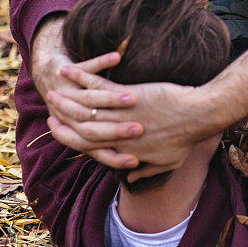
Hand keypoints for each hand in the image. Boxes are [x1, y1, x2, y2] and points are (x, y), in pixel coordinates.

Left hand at [31, 15, 139, 167]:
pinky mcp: (69, 71)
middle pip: (94, 128)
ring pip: (90, 98)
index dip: (115, 157)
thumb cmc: (72, 107)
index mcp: (80, 130)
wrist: (47, 75)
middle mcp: (72, 114)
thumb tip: (131, 175)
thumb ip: (114, 151)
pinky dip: (101, 62)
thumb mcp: (91, 129)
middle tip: (138, 131)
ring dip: (109, 100)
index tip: (134, 160)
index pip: (98, 149)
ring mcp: (69, 92)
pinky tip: (117, 57)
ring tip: (132, 98)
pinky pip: (88, 68)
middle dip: (117, 131)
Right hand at [48, 69, 204, 178]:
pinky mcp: (124, 95)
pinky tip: (68, 70)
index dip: (71, 140)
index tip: (60, 132)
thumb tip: (132, 176)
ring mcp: (119, 114)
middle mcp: (117, 134)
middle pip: (80, 128)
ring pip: (83, 107)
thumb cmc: (187, 136)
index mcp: (125, 149)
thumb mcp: (168, 161)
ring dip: (64, 98)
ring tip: (52, 89)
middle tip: (49, 111)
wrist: (199, 114)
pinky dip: (79, 77)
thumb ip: (148, 169)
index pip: (89, 148)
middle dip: (62, 119)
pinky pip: (95, 85)